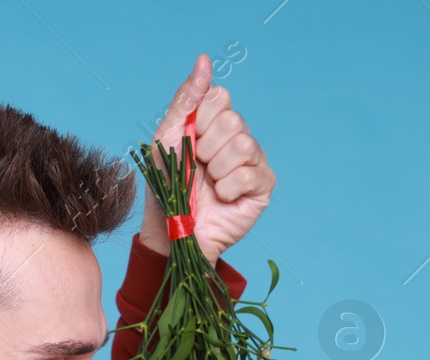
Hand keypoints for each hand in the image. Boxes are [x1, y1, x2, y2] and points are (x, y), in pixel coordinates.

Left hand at [138, 54, 274, 266]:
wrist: (172, 230)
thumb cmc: (167, 185)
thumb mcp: (167, 136)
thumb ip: (186, 98)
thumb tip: (204, 59)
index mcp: (215, 122)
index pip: (220, 97)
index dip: (200, 119)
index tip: (188, 141)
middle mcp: (238, 137)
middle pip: (232, 120)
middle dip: (206, 148)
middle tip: (199, 168)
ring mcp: (253, 161)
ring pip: (243, 145)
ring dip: (216, 170)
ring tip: (209, 185)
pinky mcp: (262, 186)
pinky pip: (250, 173)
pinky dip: (228, 188)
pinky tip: (222, 199)